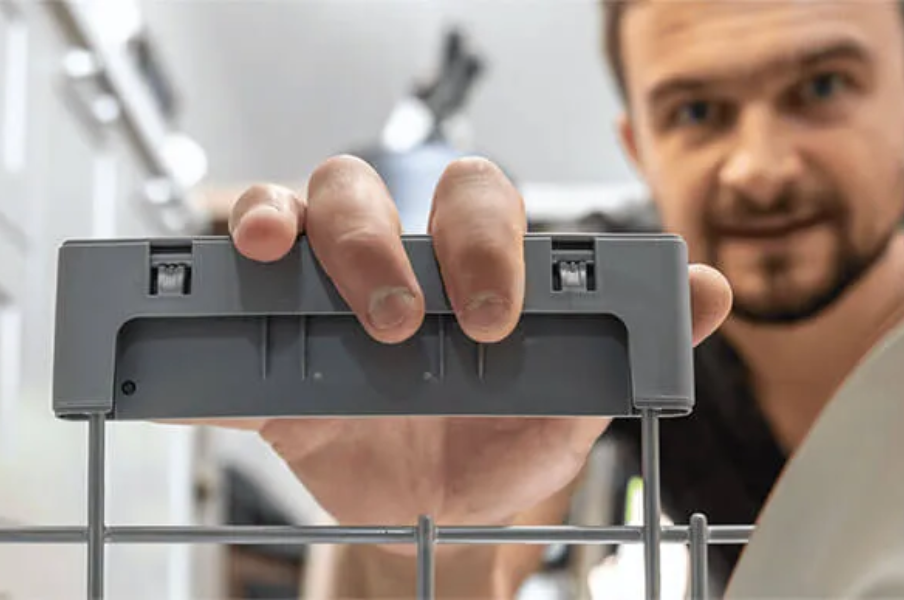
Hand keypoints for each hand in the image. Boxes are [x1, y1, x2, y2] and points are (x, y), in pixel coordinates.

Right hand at [221, 155, 731, 550]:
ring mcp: (318, 296)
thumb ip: (629, 340)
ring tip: (277, 260)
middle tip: (401, 322)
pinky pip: (217, 313)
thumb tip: (709, 289)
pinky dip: (199, 305)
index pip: (471, 199)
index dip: (480, 238)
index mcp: (466, 258)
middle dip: (376, 239)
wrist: (440, 517)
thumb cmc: (505, 441)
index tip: (496, 316)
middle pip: (361, 186)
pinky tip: (194, 323)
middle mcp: (389, 256)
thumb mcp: (574, 400)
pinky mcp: (265, 353)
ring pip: (287, 210)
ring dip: (279, 223)